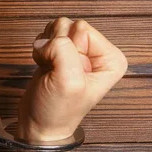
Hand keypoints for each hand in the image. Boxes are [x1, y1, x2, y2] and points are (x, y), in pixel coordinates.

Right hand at [18, 18, 127, 140]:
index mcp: (111, 58)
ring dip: (47, 47)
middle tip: (56, 70)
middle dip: (56, 45)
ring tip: (50, 69)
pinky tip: (45, 66)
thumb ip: (63, 50)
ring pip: (57, 28)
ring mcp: (78, 52)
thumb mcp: (68, 81)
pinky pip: (47, 34)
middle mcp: (97, 52)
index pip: (83, 29)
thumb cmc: (58, 110)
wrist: (40, 126)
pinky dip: (40, 49)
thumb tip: (46, 40)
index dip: (69, 48)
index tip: (67, 71)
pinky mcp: (60, 52)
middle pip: (69, 25)